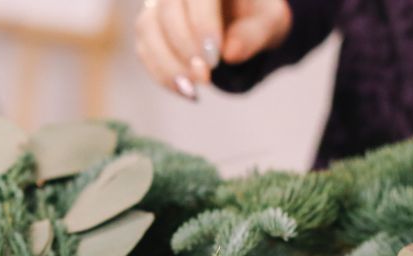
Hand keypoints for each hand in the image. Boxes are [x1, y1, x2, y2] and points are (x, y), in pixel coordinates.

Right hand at [133, 0, 290, 99]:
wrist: (245, 23)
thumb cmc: (257, 18)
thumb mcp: (269, 24)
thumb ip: (253, 35)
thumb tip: (230, 52)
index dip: (202, 22)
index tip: (214, 57)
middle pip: (168, 8)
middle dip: (184, 46)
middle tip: (206, 76)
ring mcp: (160, 4)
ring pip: (148, 27)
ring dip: (167, 63)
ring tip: (193, 88)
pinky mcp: (149, 26)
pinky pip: (144, 47)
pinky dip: (161, 72)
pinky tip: (185, 90)